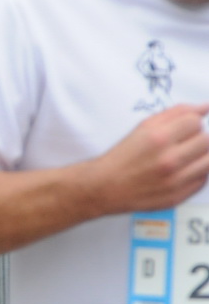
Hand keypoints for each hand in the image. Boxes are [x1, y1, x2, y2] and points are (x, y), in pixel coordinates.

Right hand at [88, 103, 208, 213]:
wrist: (105, 187)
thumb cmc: (123, 156)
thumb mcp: (143, 128)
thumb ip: (175, 113)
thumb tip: (205, 107)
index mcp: (158, 139)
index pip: (195, 121)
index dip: (189, 123)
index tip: (181, 128)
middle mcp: (168, 160)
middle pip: (206, 140)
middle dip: (195, 139)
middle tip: (181, 144)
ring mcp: (175, 181)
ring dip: (199, 156)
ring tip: (183, 157)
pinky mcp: (178, 196)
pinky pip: (202, 179)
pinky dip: (195, 173)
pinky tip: (180, 172)